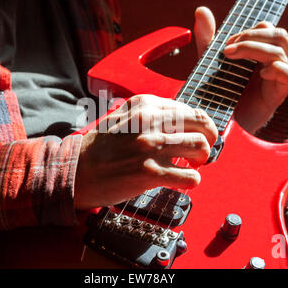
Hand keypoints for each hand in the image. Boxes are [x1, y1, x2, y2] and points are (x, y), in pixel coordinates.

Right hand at [74, 95, 217, 209]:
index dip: (201, 124)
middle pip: (201, 124)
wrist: (77, 171)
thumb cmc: (98, 147)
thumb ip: (148, 111)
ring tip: (194, 165)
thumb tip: (179, 116)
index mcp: (144, 105)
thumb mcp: (120, 116)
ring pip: (200, 147)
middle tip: (204, 149)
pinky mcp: (150, 173)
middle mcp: (150, 122)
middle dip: (210, 137)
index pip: (190, 110)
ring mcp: (150, 147)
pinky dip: (193, 181)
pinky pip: (190, 176)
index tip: (200, 133)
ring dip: (202, 159)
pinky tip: (184, 181)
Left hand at [194, 7, 287, 132]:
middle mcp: (277, 58)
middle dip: (251, 37)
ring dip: (255, 49)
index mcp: (263, 49)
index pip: (266, 26)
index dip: (246, 31)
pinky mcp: (284, 89)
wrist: (227, 121)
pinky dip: (275, 68)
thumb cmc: (224, 90)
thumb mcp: (212, 62)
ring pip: (281, 49)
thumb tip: (201, 10)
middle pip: (277, 34)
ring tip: (233, 59)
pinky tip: (259, 74)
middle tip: (228, 50)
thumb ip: (208, 38)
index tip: (225, 45)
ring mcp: (283, 73)